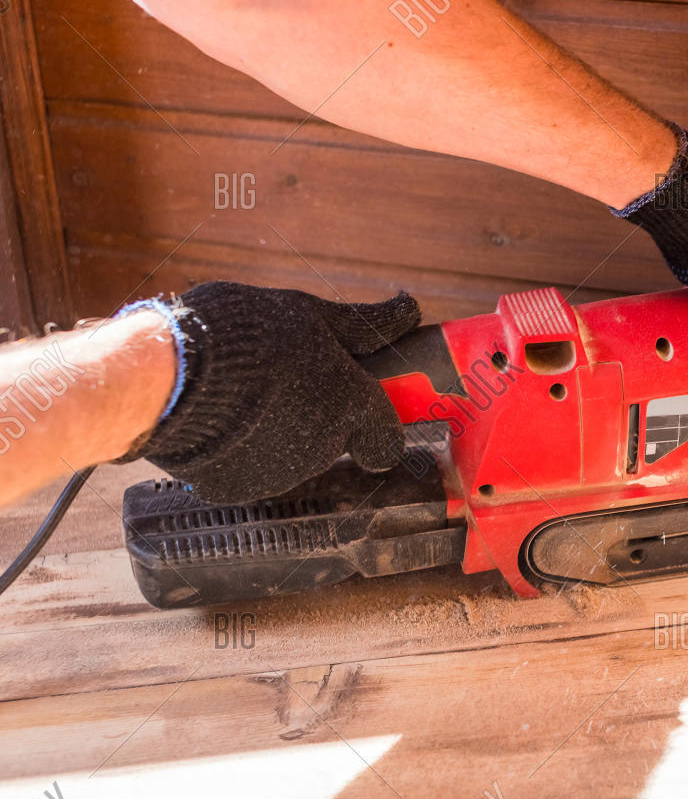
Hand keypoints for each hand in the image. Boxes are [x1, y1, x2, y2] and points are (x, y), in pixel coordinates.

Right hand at [134, 282, 421, 502]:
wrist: (167, 376)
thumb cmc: (241, 335)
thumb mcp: (309, 313)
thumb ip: (364, 324)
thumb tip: (408, 308)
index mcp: (351, 405)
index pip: (385, 436)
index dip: (371, 418)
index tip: (353, 400)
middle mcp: (325, 448)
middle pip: (332, 439)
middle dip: (312, 413)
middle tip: (277, 377)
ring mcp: (283, 474)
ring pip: (289, 456)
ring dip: (274, 430)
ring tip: (239, 392)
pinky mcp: (240, 490)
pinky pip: (248, 471)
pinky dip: (238, 449)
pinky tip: (218, 417)